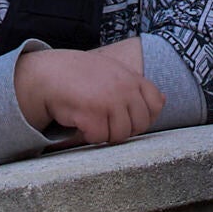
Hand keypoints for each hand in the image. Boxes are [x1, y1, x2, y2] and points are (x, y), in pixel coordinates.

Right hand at [14, 41, 168, 146]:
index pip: (155, 104)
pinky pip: (99, 138)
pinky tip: (80, 120)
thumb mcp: (114, 73)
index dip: (142, 116)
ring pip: (120, 135)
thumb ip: (137, 87)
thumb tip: (163, 100)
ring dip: (105, 133)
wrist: (49, 74)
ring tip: (92, 118)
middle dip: (123, 128)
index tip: (124, 114)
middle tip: (104, 119)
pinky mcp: (93, 113)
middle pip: (139, 125)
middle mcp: (124, 88)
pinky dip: (89, 135)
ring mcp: (109, 100)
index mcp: (132, 78)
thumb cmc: (81, 76)